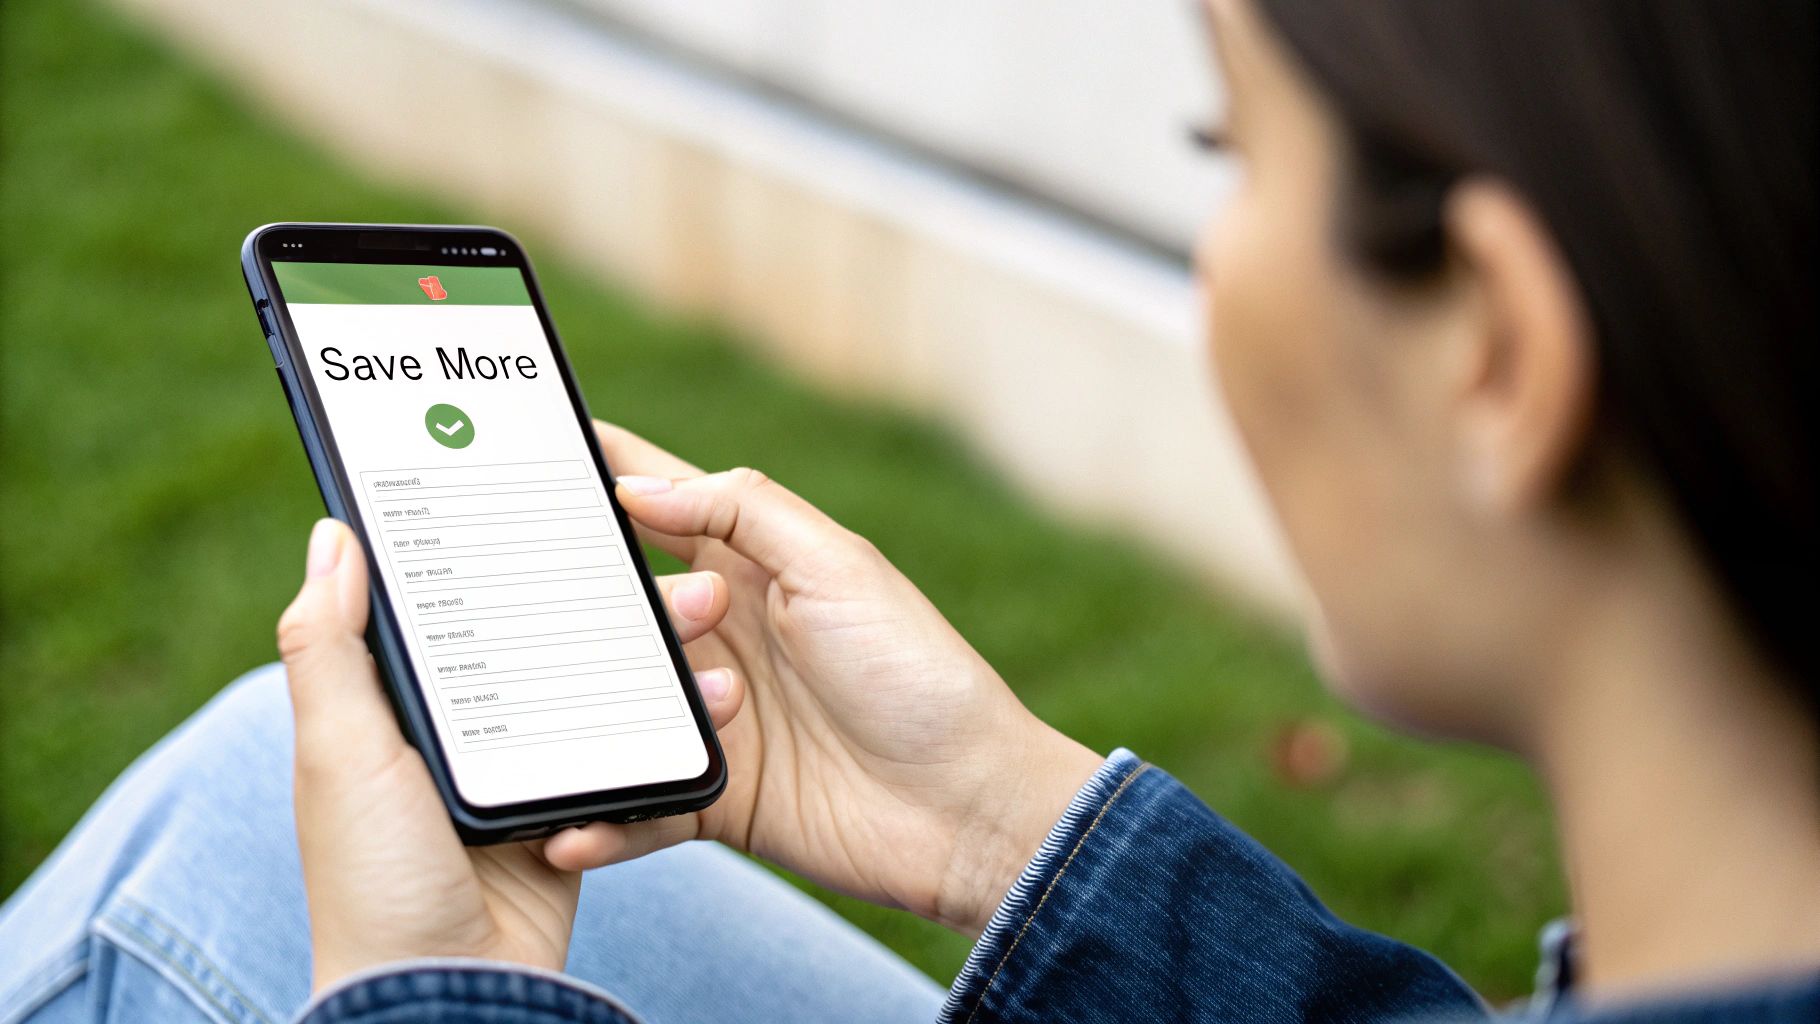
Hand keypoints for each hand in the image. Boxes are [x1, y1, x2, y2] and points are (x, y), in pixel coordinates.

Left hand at [277, 518, 743, 989]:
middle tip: (680, 566)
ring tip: (712, 623)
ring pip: (601, 686)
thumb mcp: (340, 753)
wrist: (453, 997)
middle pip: (550, 634)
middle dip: (618, 597)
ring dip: (661, 656)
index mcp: (402, 703)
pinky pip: (626, 754)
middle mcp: (467, 728)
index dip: (504, 546)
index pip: (458, 599)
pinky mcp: (573, 813)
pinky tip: (712, 704)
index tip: (564, 492)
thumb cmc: (375, 878)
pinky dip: (669, 727)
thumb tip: (331, 534)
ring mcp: (524, 771)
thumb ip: (328, 646)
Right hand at [542, 424, 1102, 934]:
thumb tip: (640, 485)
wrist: (969, 809)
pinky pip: (638, 802)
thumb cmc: (919, 674)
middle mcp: (721, 638)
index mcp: (752, 568)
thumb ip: (745, 513)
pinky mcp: (714, 796)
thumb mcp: (839, 567)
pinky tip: (566, 824)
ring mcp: (712, 718)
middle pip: (614, 608)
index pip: (657, 505)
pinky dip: (601, 816)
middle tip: (522, 603)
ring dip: (580, 712)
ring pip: (611, 705)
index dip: (596, 475)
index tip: (518, 449)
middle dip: (567, 602)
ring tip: (542, 720)